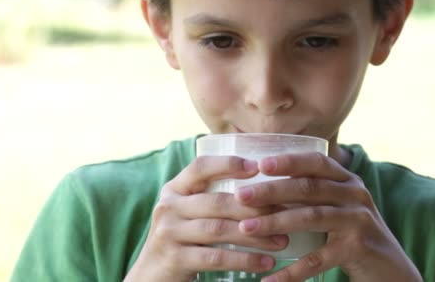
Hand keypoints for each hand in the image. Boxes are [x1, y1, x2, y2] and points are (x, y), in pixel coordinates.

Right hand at [124, 156, 288, 281]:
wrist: (151, 276)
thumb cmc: (181, 239)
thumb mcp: (187, 212)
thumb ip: (210, 197)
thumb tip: (260, 182)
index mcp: (173, 189)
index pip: (200, 167)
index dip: (228, 164)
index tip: (257, 167)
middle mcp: (168, 207)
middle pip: (216, 201)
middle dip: (254, 207)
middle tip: (284, 212)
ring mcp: (169, 233)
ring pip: (219, 229)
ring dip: (255, 235)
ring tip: (282, 240)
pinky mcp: (175, 259)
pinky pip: (216, 257)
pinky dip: (244, 260)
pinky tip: (265, 262)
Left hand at [234, 152, 422, 281]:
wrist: (391, 270)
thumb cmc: (351, 233)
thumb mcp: (336, 207)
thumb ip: (311, 193)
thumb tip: (259, 186)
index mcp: (346, 180)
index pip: (316, 162)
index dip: (288, 161)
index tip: (258, 163)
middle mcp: (355, 194)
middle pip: (308, 187)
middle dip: (271, 191)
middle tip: (240, 196)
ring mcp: (359, 221)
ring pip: (311, 217)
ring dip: (275, 223)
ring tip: (246, 228)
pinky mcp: (358, 248)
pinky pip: (319, 259)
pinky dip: (292, 271)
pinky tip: (270, 279)